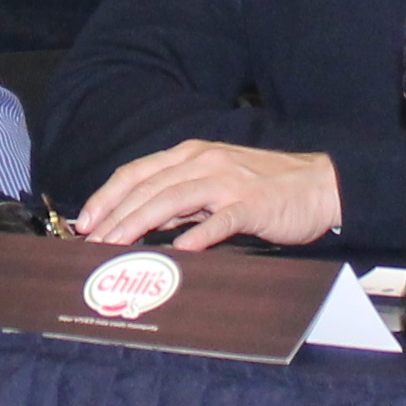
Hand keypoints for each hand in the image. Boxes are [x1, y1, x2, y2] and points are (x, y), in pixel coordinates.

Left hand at [75, 140, 342, 248]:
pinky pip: (219, 220)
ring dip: (139, 223)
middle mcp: (204, 162)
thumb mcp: (216, 184)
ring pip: (172, 199)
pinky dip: (196, 235)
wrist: (320, 184)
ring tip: (115, 245)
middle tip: (91, 243)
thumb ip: (182, 199)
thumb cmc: (266, 188)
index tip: (85, 221)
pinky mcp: (252, 204)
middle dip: (115, 216)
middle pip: (148, 188)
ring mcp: (228, 182)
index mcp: (192, 154)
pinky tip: (179, 251)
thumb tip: (143, 221)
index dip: (107, 196)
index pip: (138, 173)